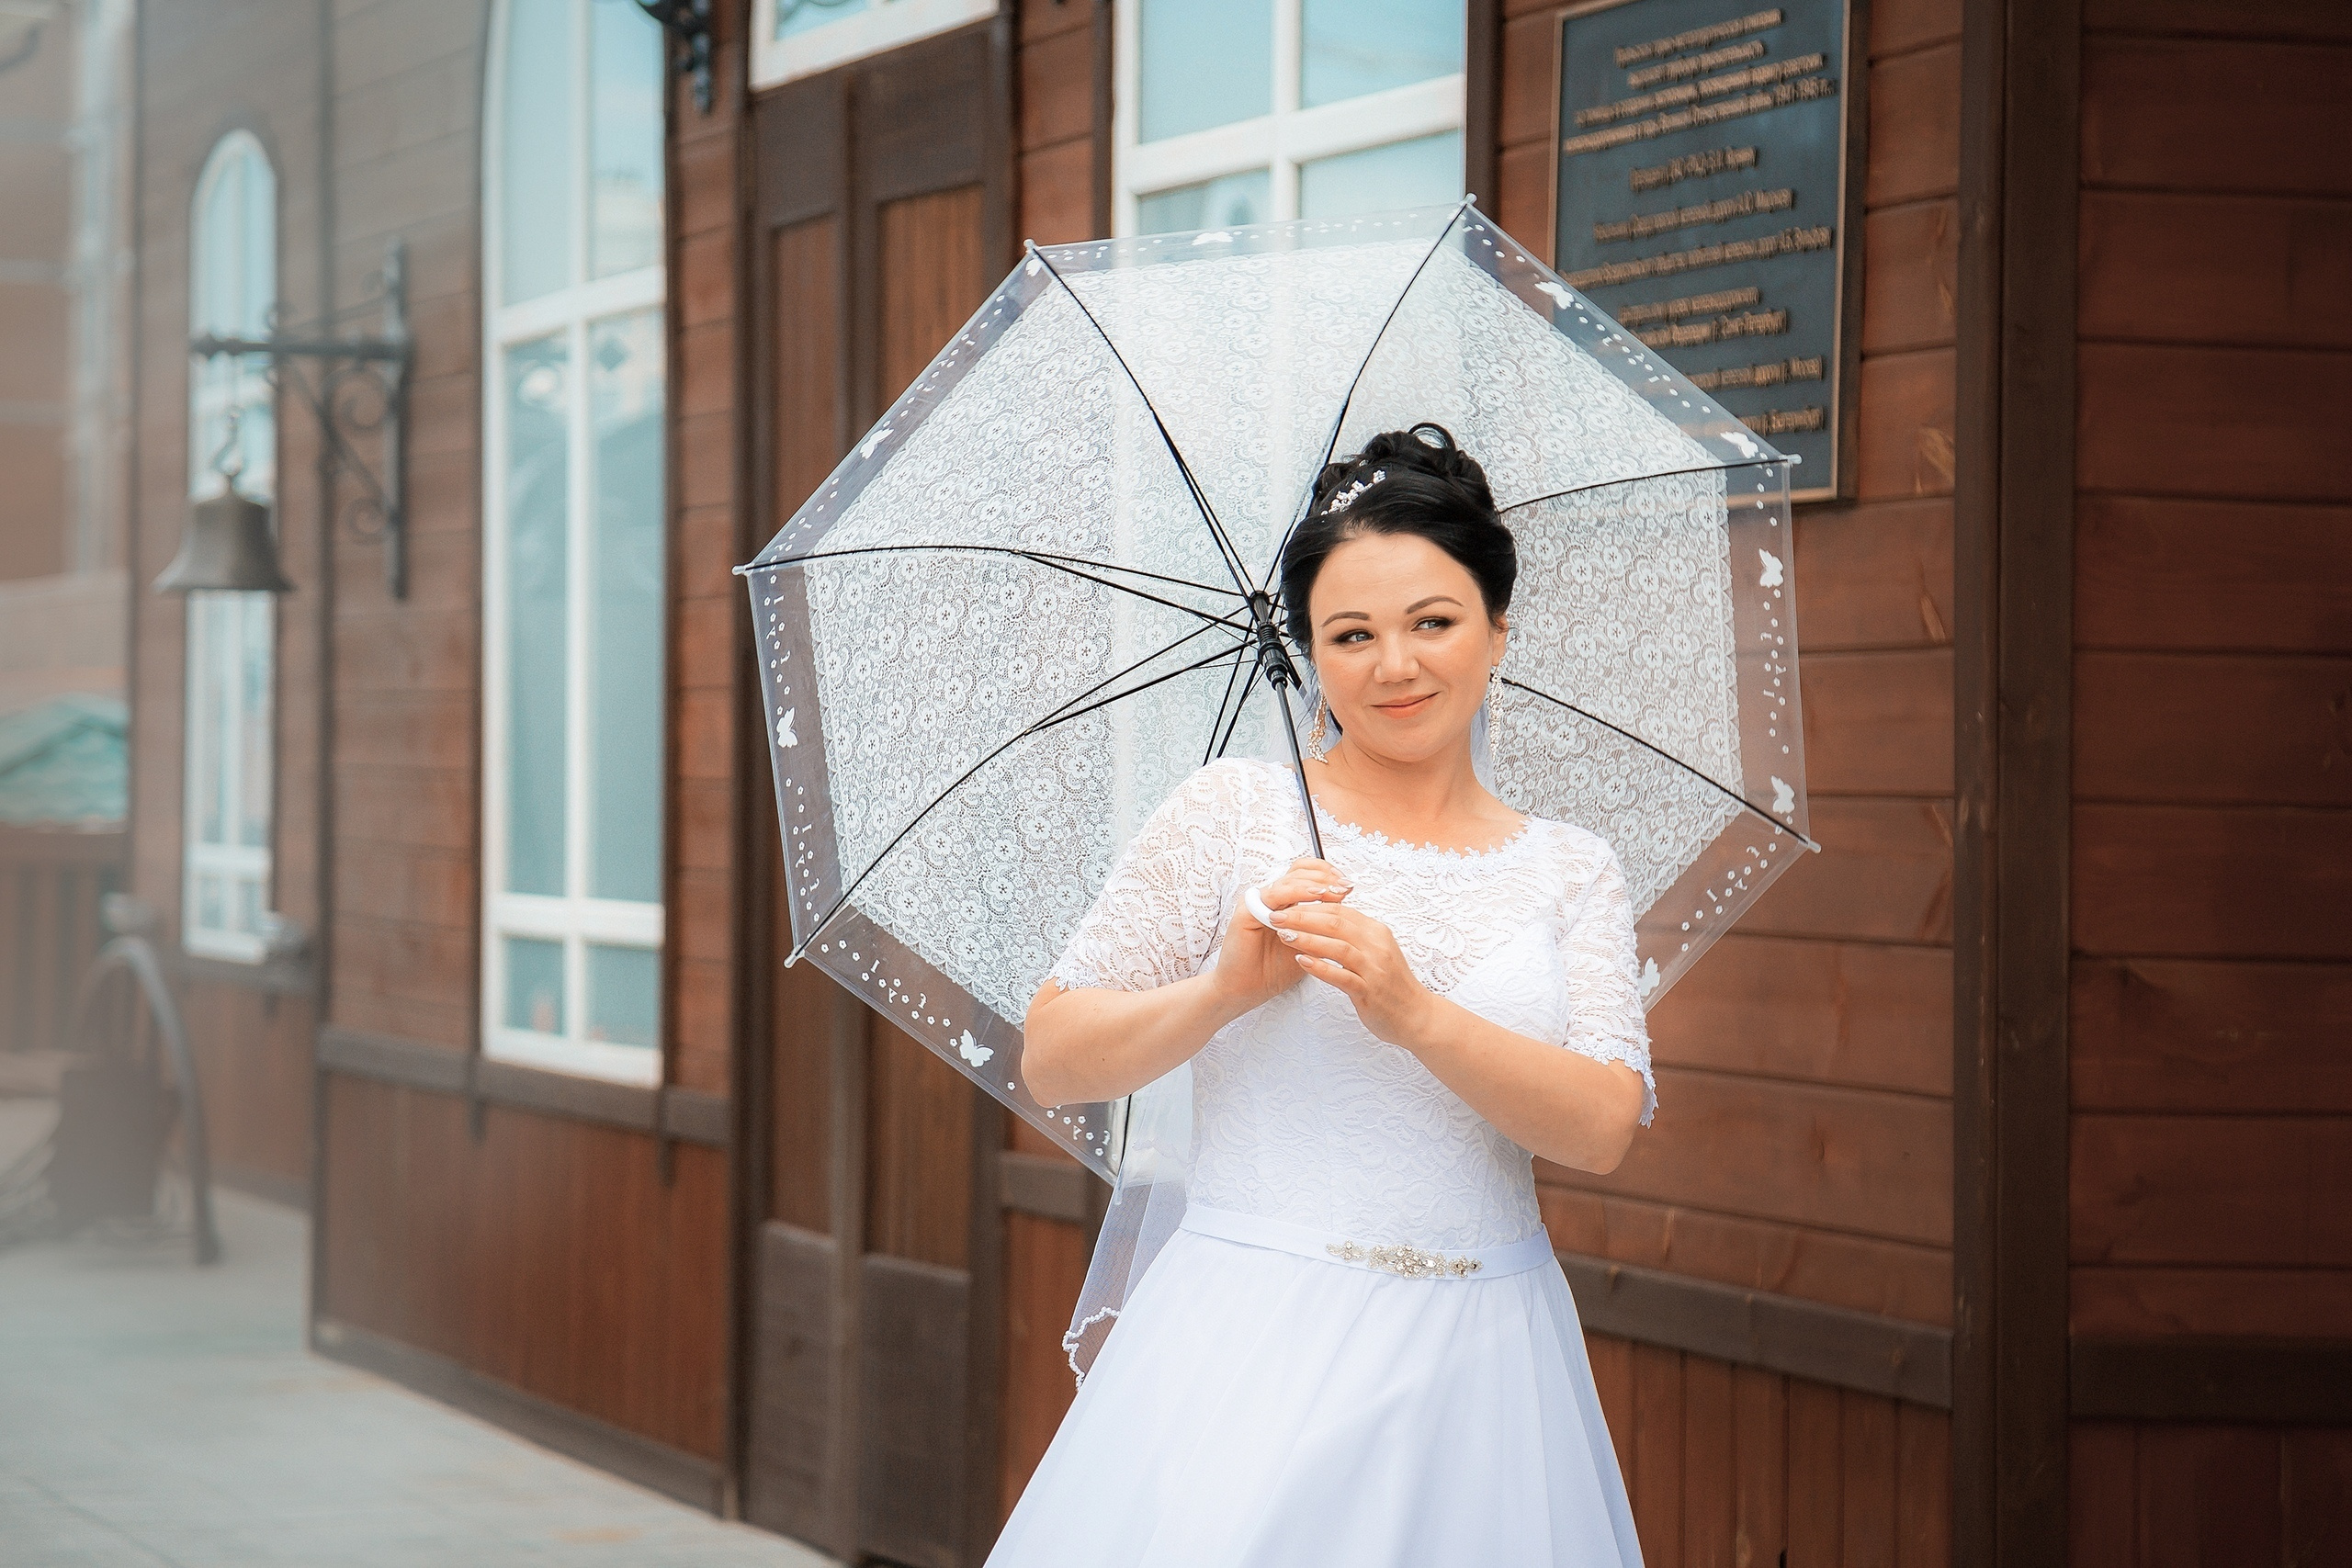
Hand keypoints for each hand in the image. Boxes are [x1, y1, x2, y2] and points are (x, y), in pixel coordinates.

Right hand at [1211, 857, 1352, 1014]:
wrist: (1248, 990)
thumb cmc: (1276, 969)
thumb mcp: (1309, 944)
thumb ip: (1322, 926)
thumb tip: (1348, 912)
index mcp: (1285, 902)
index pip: (1306, 874)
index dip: (1327, 874)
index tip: (1348, 885)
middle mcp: (1270, 898)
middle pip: (1299, 872)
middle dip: (1326, 877)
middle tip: (1345, 886)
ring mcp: (1258, 902)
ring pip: (1289, 881)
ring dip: (1315, 884)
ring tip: (1334, 891)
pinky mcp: (1247, 911)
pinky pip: (1274, 896)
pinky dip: (1296, 893)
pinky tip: (1314, 898)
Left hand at [1265, 901, 1438, 1047]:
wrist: (1417, 1016)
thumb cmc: (1392, 985)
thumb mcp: (1375, 952)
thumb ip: (1353, 937)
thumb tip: (1323, 922)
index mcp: (1376, 932)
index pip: (1340, 910)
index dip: (1310, 906)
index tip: (1286, 905)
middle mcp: (1376, 946)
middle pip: (1335, 923)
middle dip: (1302, 917)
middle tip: (1276, 916)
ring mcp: (1374, 969)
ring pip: (1338, 946)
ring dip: (1307, 939)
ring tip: (1283, 935)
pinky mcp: (1370, 991)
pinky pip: (1343, 976)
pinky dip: (1321, 968)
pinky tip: (1302, 962)